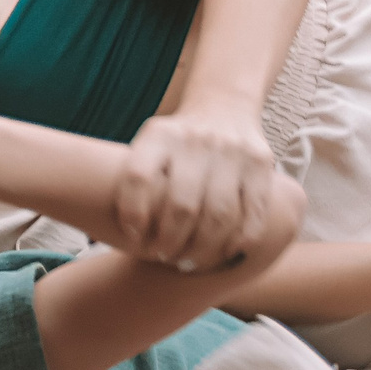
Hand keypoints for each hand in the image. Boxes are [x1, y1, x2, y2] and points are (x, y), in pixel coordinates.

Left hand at [117, 102, 301, 272]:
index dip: (132, 214)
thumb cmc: (175, 146)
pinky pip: (254, 212)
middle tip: (164, 257)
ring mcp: (231, 151)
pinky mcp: (260, 163)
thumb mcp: (148, 146)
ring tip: (191, 262)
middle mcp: (195, 140)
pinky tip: (227, 252)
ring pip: (219, 215)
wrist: (224, 107)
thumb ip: (135, 182)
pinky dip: (240, 239)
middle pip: (181, 206)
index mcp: (159, 136)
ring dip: (204, 249)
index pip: (138, 178)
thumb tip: (110, 234)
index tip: (133, 237)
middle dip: (170, 242)